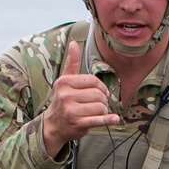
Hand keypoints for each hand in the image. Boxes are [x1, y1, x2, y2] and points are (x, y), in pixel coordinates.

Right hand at [42, 41, 119, 157]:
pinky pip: (98, 120)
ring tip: (98, 111)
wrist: (53, 125)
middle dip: (103, 99)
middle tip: (100, 103)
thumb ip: (71, 63)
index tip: (102, 92)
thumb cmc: (62, 100)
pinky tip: (114, 119)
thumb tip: (74, 43)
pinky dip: (108, 120)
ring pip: (100, 107)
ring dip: (104, 110)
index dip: (101, 86)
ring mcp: (71, 111)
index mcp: (64, 83)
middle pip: (98, 94)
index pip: (93, 80)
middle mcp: (66, 96)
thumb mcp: (64, 81)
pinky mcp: (77, 124)